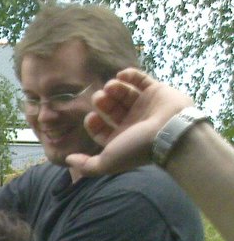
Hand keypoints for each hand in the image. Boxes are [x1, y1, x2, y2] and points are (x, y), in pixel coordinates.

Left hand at [66, 69, 194, 175]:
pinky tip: (121, 75)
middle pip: (112, 110)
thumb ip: (87, 165)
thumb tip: (68, 160)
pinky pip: (142, 80)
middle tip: (99, 98)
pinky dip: (130, 76)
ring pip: (125, 94)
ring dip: (114, 89)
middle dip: (103, 103)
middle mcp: (134, 123)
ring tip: (110, 86)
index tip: (91, 116)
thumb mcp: (107, 162)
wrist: (171, 132)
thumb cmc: (137, 147)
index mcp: (123, 138)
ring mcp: (145, 106)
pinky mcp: (157, 91)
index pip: (103, 130)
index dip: (94, 123)